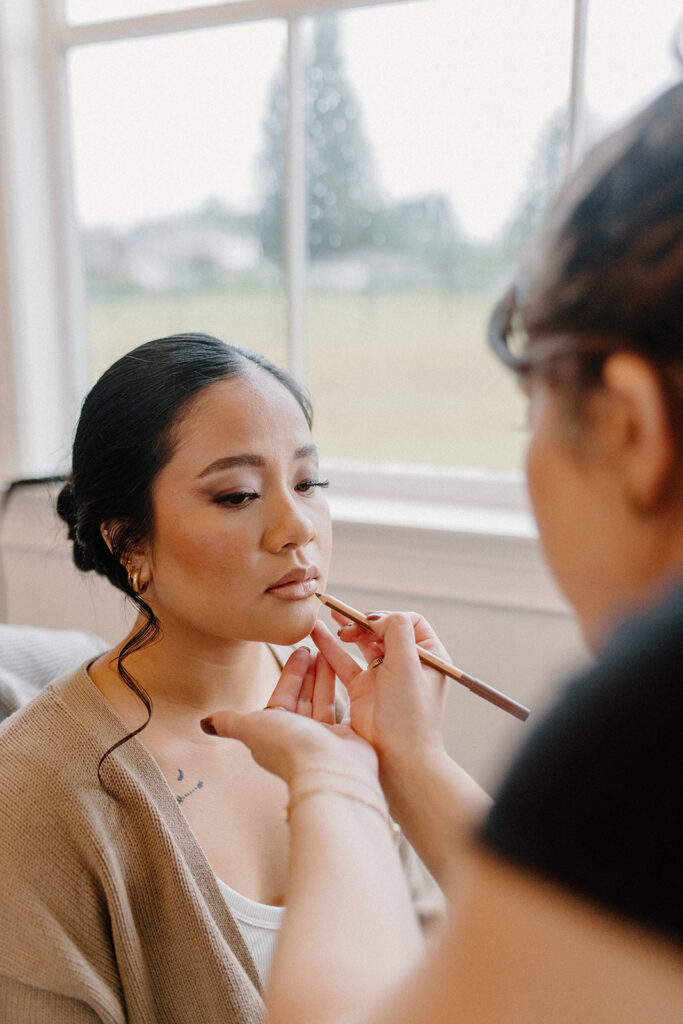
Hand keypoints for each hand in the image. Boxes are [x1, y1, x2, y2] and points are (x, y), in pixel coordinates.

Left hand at [201, 647, 377, 783]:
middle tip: (315, 646)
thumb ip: (230, 722)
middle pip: (302, 695)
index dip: (291, 673)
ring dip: (325, 675)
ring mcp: (323, 737)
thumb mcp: (252, 728)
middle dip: (308, 671)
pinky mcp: (345, 738)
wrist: (328, 770)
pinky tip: (344, 674)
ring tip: (329, 652)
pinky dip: (341, 689)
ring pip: (322, 698)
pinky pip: (342, 707)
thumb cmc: (289, 748)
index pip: (282, 694)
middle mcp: (299, 734)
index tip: (301, 649)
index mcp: (276, 730)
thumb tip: (204, 723)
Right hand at [310, 610, 448, 769]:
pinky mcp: (364, 690)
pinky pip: (345, 662)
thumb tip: (378, 617)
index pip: (409, 622)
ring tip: (329, 617)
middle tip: (346, 622)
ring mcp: (385, 677)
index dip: (388, 618)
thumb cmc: (409, 716)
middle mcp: (408, 665)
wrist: (398, 760)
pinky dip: (332, 648)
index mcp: (429, 657)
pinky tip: (317, 635)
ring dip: (347, 630)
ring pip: (364, 643)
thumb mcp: (408, 665)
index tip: (371, 626)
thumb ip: (396, 631)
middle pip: (384, 629)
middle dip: (364, 621)